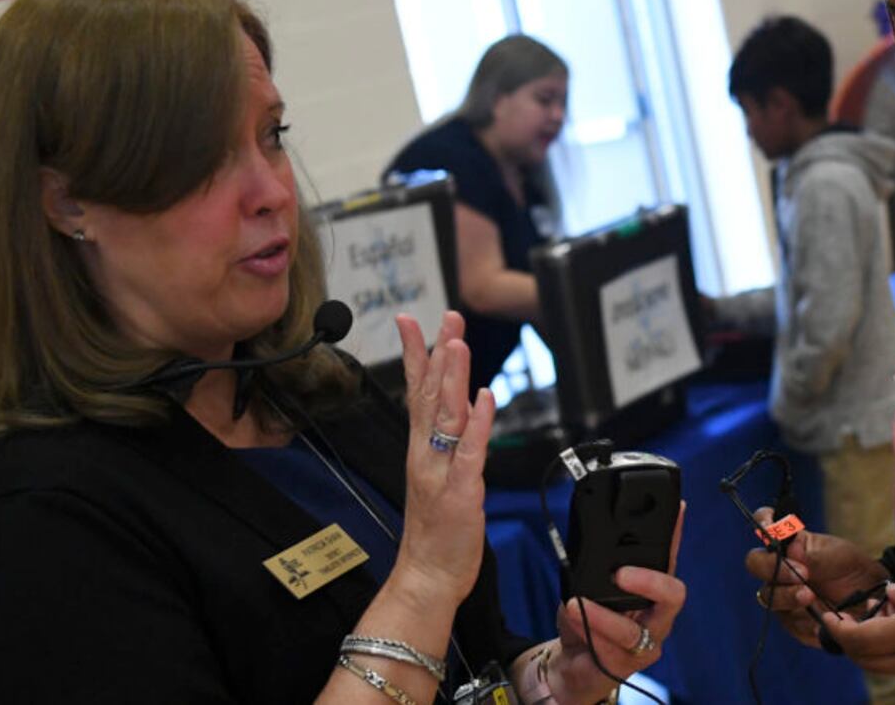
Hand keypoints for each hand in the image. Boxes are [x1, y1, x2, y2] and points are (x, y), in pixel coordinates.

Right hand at [387, 312, 495, 609]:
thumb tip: (461, 410)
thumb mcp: (437, 478)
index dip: (416, 354)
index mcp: (421, 449)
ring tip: (457, 343)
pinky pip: (471, 452)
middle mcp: (427, 454)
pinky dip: (478, 423)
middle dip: (439, 353)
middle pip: (431, 395)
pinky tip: (483, 397)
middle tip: (446, 317)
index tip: (411, 320)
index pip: (416, 392)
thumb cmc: (435, 532)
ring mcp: (442, 471)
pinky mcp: (462, 492)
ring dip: (453, 378)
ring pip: (447, 416)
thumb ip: (445, 444)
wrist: (426, 577)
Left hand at [547, 505, 687, 702]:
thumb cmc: (586, 621)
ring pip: (634, 632)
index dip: (677, 533)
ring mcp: (646, 643)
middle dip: (649, 581)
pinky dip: (588, 633)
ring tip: (576, 604)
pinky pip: (611, 653)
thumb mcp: (587, 584)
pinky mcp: (626, 666)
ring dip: (601, 617)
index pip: (669, 556)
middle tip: (620, 573)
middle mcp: (656, 616)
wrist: (572, 665)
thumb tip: (590, 535)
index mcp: (651, 590)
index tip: (675, 508)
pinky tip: (573, 621)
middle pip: (674, 595)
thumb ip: (595, 564)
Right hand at [742, 507, 887, 648]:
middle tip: (803, 574)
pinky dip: (803, 622)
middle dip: (774, 568)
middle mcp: (779, 568)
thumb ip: (813, 556)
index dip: (763, 523)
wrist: (872, 599)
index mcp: (789, 544)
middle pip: (756, 563)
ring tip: (811, 597)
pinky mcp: (792, 622)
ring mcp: (782, 595)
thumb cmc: (851, 568)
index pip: (765, 525)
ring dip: (787, 596)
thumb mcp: (838, 555)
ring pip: (768, 596)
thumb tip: (791, 551)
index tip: (773, 530)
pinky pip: (789, 623)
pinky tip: (819, 621)